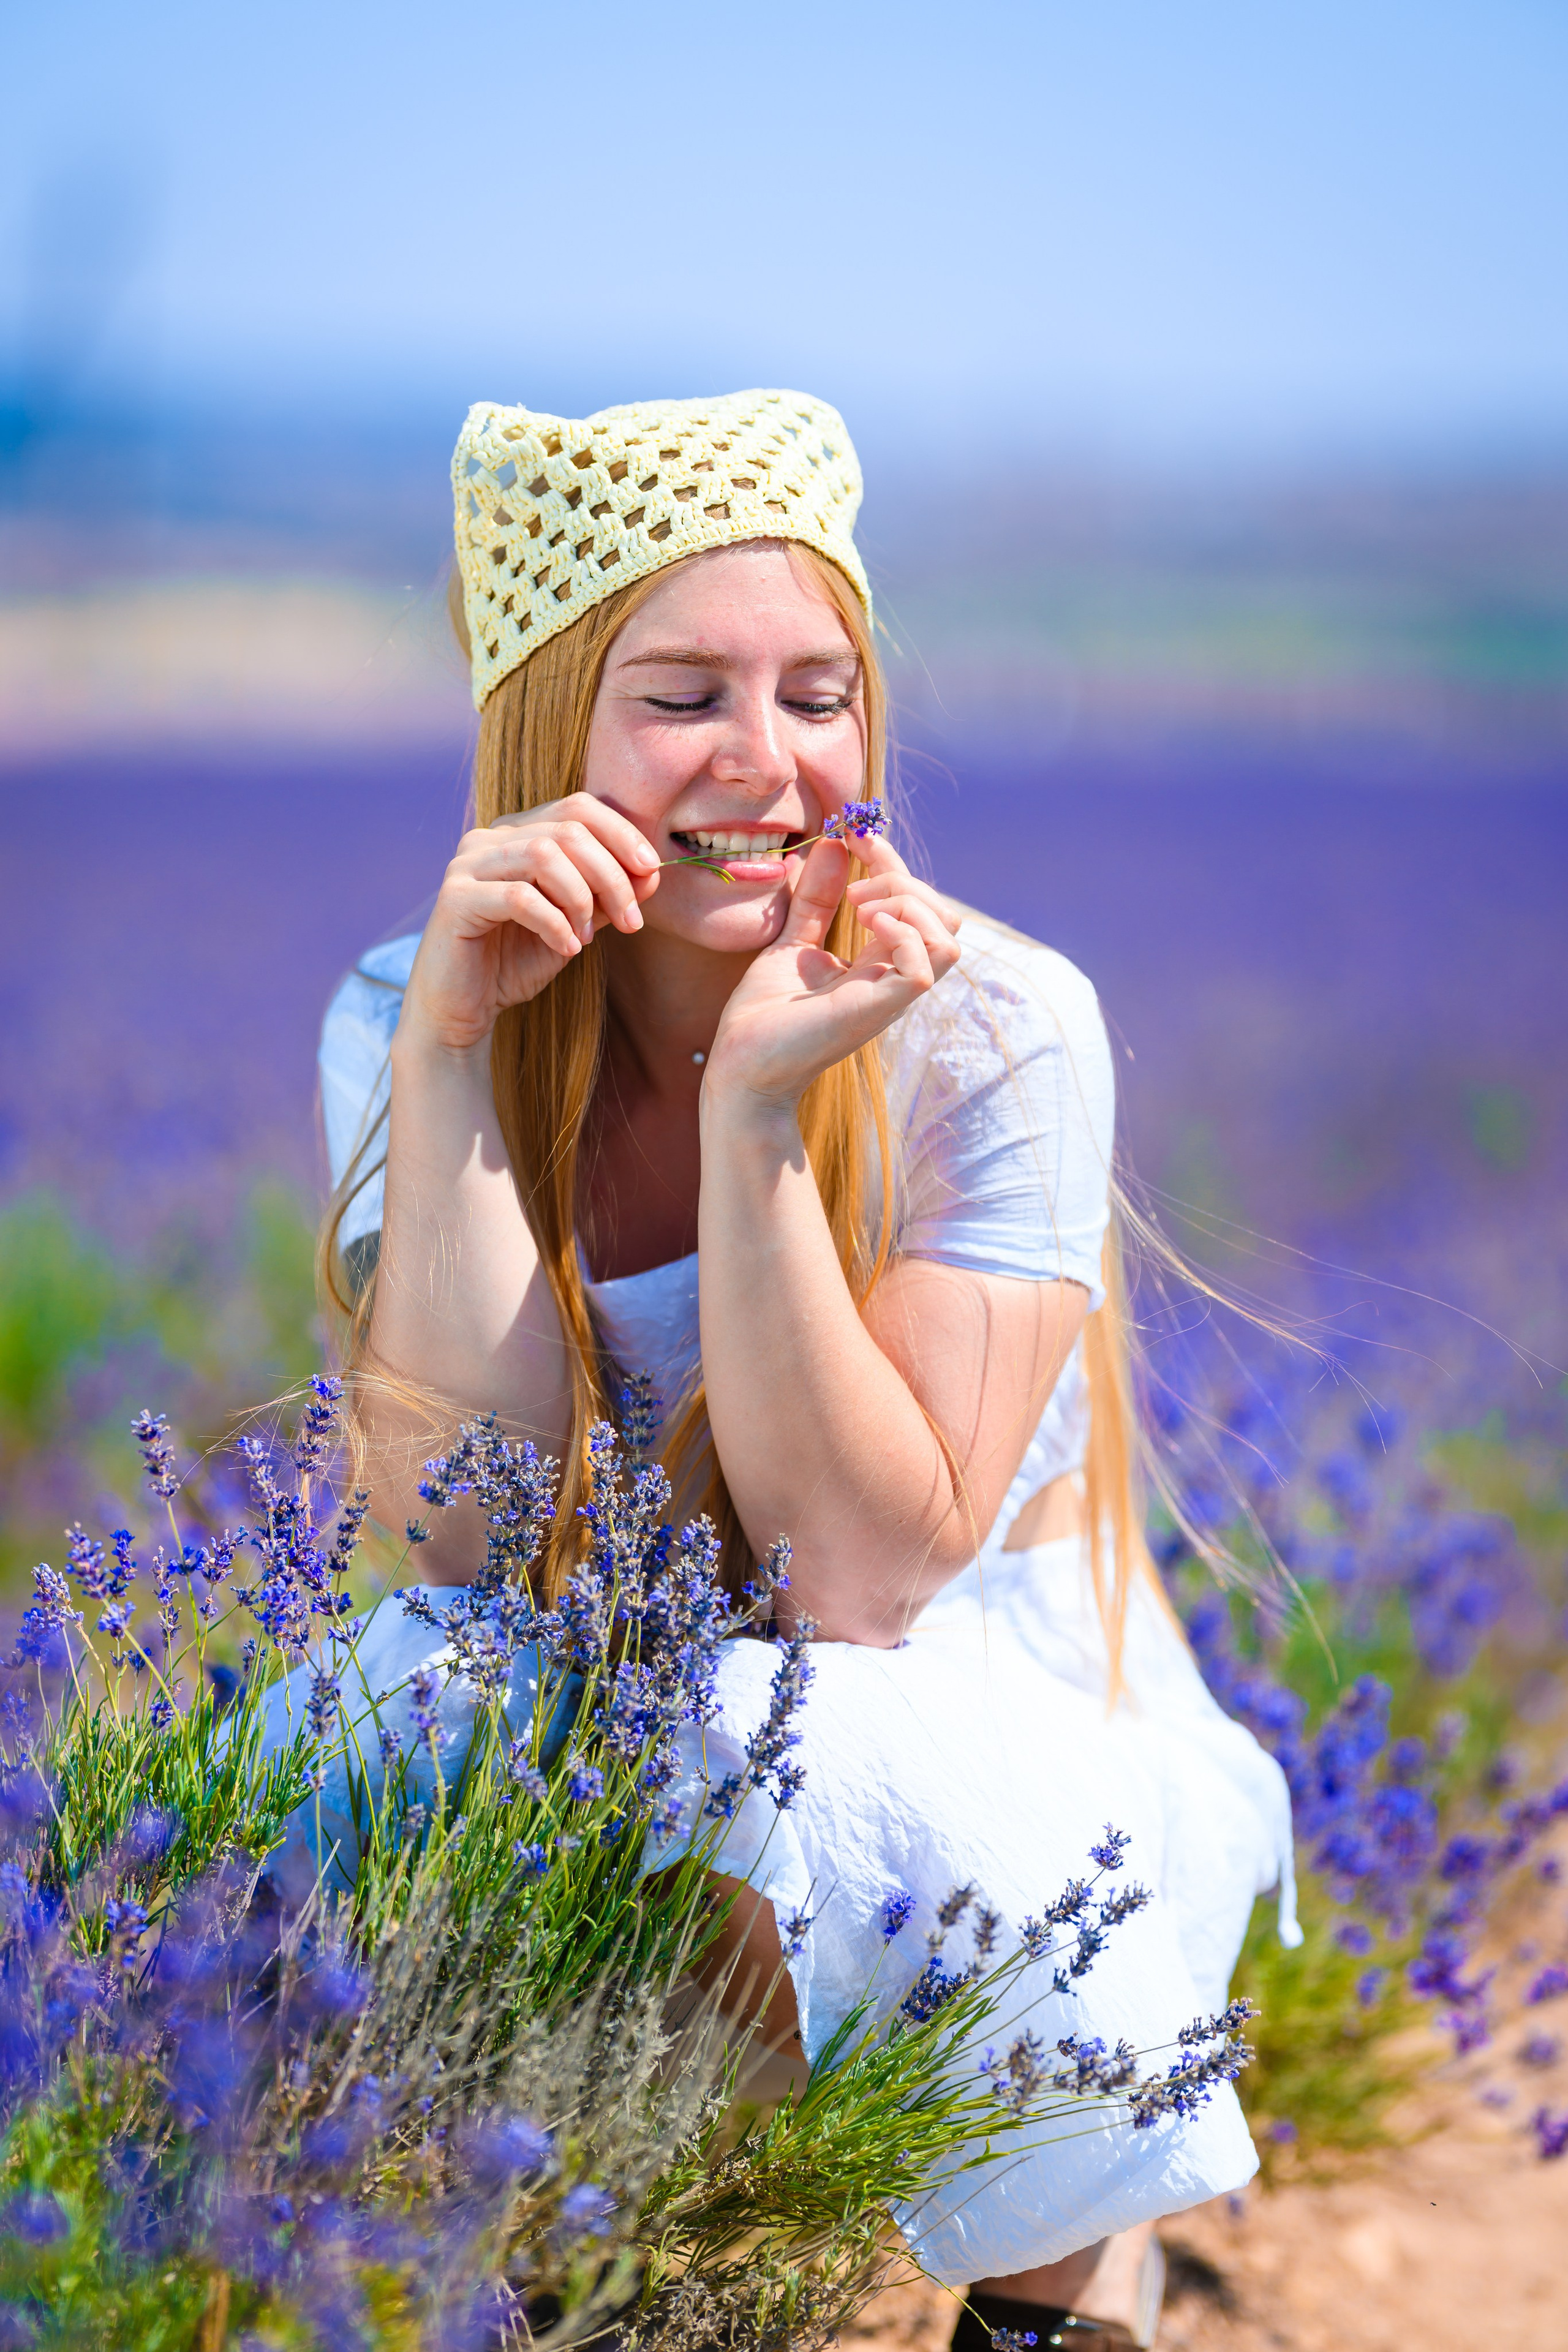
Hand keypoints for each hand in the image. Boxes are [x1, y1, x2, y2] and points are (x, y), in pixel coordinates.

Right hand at [398, 796, 660, 1055]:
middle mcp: (488, 839)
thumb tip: (652, 873)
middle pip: (566, 830)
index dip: (621, 834)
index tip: (651, 872)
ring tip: (588, 937)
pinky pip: (518, 898)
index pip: (577, 808)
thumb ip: (606, 897)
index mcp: (517, 834)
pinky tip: (567, 948)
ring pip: (542, 855)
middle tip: (631, 919)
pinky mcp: (454, 899)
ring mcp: (467, 865)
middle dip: (610, 875)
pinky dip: (553, 923)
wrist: (462, 1010)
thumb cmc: (514, 963)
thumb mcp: (575, 925)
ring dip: (581, 898)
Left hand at [705, 833, 960, 1110]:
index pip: (914, 904)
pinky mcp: (882, 1006)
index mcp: (879, 963)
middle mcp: (894, 978)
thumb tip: (832, 845)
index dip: (890, 861)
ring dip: (908, 902)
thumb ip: (814, 898)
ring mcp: (892, 994)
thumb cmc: (765, 1014)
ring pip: (948, 934)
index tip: (854, 833)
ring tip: (858, 906)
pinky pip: (928, 961)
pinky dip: (904, 930)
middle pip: (943, 915)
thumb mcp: (792, 940)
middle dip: (902, 877)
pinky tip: (866, 924)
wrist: (742, 1063)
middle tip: (853, 882)